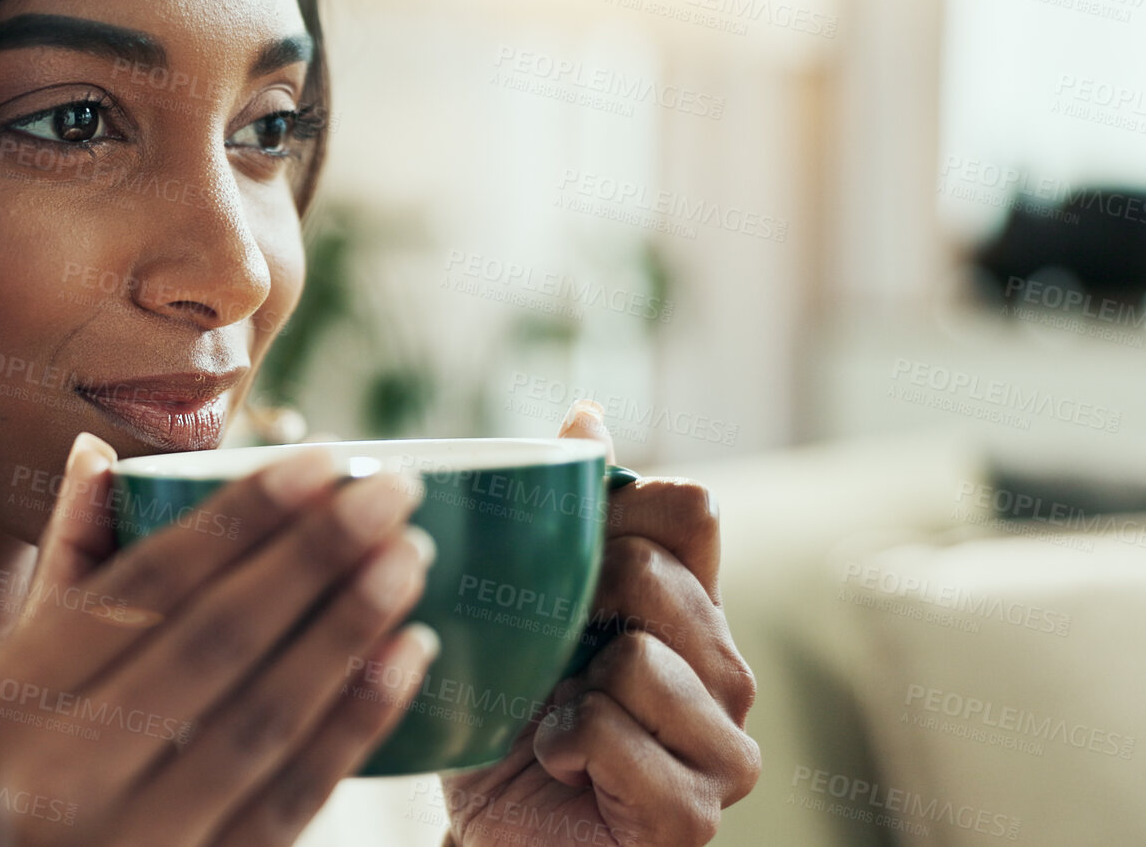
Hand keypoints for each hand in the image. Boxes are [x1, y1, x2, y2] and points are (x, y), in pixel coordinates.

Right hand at [0, 432, 441, 845]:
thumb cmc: (19, 794)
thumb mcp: (4, 695)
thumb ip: (63, 576)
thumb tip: (98, 451)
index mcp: (0, 708)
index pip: (140, 588)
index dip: (237, 517)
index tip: (323, 458)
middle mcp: (54, 779)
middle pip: (210, 643)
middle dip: (310, 556)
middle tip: (391, 489)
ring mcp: (129, 845)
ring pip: (260, 719)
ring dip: (346, 629)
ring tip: (409, 558)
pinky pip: (291, 800)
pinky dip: (353, 724)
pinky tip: (406, 658)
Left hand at [436, 401, 760, 846]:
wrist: (488, 830)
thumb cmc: (508, 719)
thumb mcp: (526, 604)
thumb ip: (568, 517)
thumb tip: (589, 409)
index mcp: (692, 611)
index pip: (691, 509)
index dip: (618, 512)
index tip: (570, 558)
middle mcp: (726, 673)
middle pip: (657, 575)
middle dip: (575, 610)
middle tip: (552, 662)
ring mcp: (723, 747)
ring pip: (637, 658)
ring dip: (565, 691)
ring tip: (555, 724)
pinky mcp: (695, 812)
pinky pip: (610, 731)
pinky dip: (561, 745)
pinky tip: (561, 767)